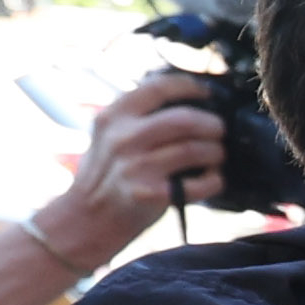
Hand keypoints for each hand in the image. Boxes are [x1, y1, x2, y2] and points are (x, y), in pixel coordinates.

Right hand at [49, 75, 235, 248]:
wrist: (86, 218)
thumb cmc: (107, 174)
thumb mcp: (108, 135)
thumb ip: (136, 117)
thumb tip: (184, 101)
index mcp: (114, 116)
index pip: (158, 88)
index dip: (190, 87)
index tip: (206, 92)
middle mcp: (123, 138)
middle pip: (184, 119)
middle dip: (211, 124)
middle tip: (218, 131)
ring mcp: (136, 167)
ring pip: (194, 149)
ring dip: (215, 152)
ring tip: (216, 155)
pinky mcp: (150, 195)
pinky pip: (199, 184)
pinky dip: (214, 180)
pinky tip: (212, 178)